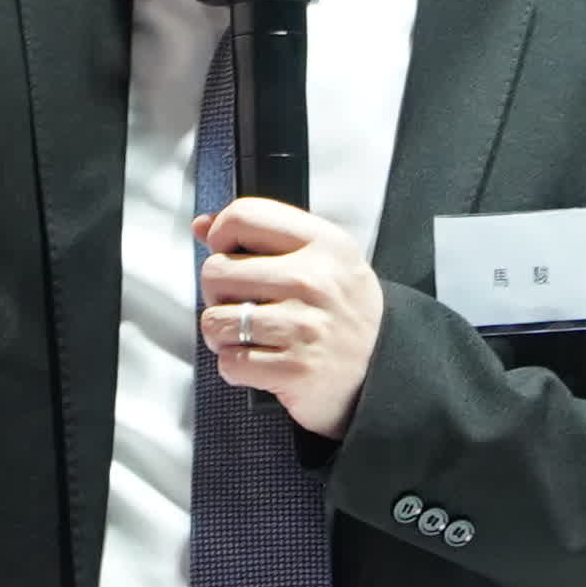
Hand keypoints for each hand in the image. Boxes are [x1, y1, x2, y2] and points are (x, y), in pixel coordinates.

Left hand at [195, 196, 383, 438]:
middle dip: (218, 293)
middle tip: (242, 304)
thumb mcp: (322, 260)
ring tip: (248, 335)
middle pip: (216, 271)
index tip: (226, 252)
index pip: (244, 215)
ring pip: (215, 320)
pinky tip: (259, 360)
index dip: (221, 235)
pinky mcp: (294, 370)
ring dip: (222, 333)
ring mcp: (304, 327)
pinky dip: (235, 366)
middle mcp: (315, 280)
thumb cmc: (344, 312)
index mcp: (324, 243)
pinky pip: (229, 361)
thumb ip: (264, 236)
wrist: (383, 371)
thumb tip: (203, 225)